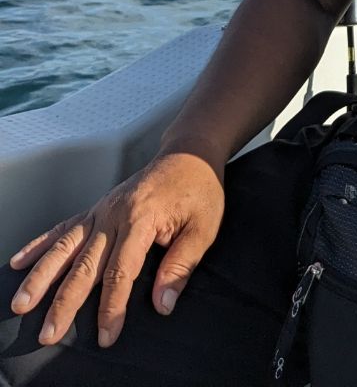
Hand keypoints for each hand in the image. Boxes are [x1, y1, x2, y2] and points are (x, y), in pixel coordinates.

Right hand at [7, 151, 224, 348]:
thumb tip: (162, 305)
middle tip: (48, 334)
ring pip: (65, 247)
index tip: (106, 336)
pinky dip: (40, 245)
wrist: (189, 153)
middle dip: (64, 303)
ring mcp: (101, 209)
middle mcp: (114, 213)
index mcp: (142, 218)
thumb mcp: (204, 227)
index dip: (112, 306)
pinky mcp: (97, 208)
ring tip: (21, 303)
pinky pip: (64, 228)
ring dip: (41, 277)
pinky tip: (19, 262)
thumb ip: (181, 265)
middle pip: (85, 265)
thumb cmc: (199, 190)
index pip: (121, 271)